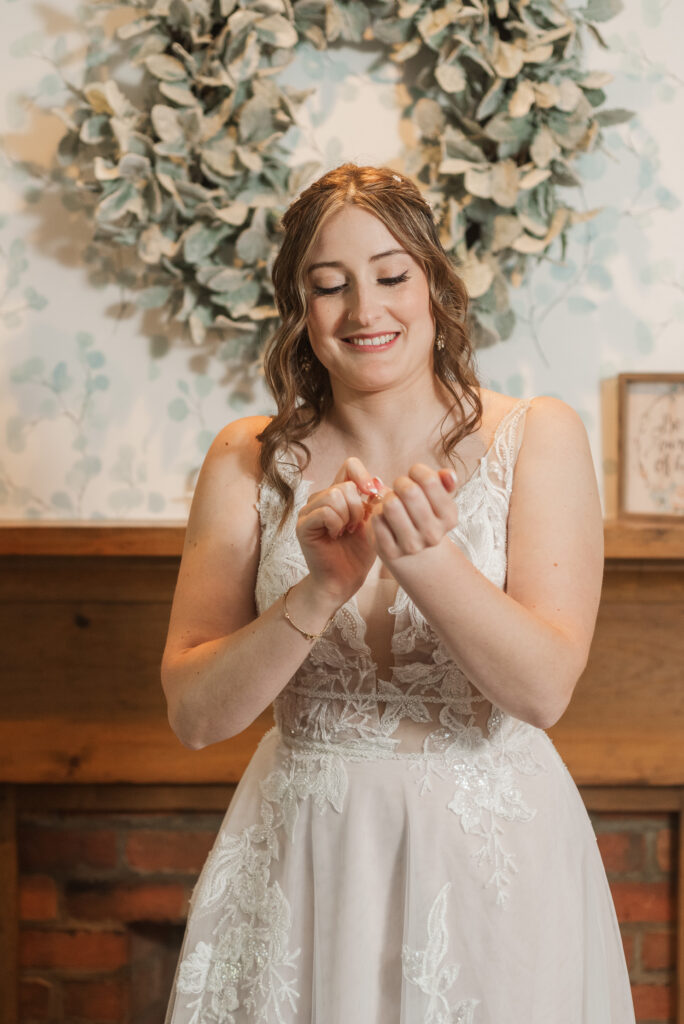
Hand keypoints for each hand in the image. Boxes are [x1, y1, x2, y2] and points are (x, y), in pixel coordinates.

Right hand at [296, 457, 380, 602]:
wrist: (344, 581)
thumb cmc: (358, 554)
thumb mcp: (374, 522)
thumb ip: (375, 500)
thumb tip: (377, 481)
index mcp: (338, 494)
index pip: (350, 466)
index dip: (364, 477)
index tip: (372, 496)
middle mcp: (320, 498)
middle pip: (345, 485)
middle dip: (358, 509)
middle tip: (355, 528)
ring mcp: (309, 511)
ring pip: (335, 496)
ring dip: (348, 517)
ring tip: (346, 532)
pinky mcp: (303, 525)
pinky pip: (325, 512)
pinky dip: (337, 525)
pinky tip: (335, 536)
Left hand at [367, 464, 459, 564]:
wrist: (412, 552)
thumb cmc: (422, 513)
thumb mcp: (437, 497)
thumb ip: (443, 482)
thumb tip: (448, 474)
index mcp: (449, 517)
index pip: (430, 480)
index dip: (417, 471)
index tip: (414, 475)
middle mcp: (433, 534)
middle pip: (409, 491)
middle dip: (400, 482)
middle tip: (400, 488)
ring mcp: (412, 545)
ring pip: (391, 505)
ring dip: (387, 497)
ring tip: (391, 501)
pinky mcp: (390, 552)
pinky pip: (377, 519)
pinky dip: (376, 513)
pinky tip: (383, 517)